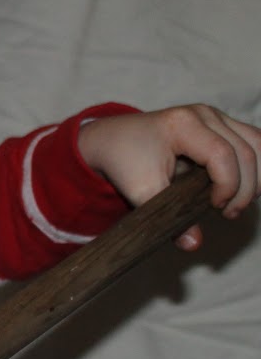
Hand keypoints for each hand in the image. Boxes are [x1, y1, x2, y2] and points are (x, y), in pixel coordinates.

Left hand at [79, 104, 260, 248]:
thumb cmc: (124, 161)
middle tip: (229, 213)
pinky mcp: (221, 122)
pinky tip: (245, 189)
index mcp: (182, 123)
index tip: (215, 208)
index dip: (228, 186)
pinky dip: (256, 165)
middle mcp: (203, 114)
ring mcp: (214, 116)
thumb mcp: (139, 191)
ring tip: (238, 203)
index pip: (222, 155)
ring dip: (257, 176)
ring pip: (257, 143)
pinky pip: (253, 141)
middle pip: (246, 151)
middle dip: (245, 188)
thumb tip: (193, 244)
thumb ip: (167, 217)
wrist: (111, 141)